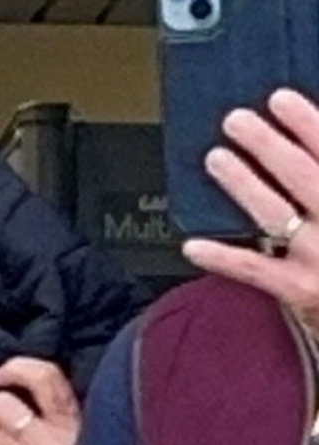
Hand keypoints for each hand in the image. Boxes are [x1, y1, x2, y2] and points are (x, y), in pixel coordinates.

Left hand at [183, 89, 318, 335]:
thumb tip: (309, 145)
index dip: (307, 123)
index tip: (279, 99)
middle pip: (301, 175)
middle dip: (266, 144)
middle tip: (236, 121)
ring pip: (274, 213)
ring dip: (242, 183)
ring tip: (216, 159)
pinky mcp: (301, 290)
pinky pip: (254, 270)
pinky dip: (221, 256)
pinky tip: (192, 246)